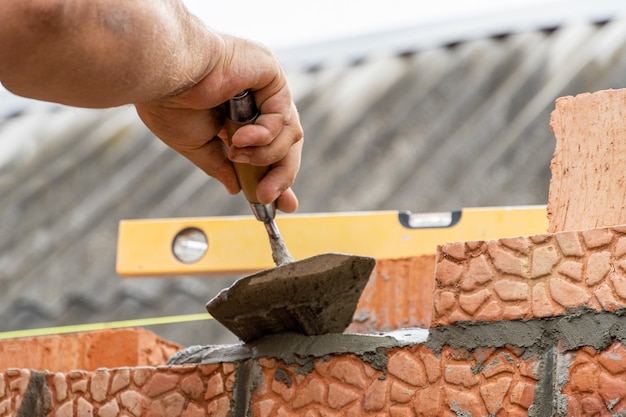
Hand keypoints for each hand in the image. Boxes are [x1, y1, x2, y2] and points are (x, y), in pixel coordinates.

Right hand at [135, 34, 302, 212]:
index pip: (271, 148)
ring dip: (265, 155)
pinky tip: (240, 138)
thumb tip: (235, 188)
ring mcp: (266, 87)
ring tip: (236, 154)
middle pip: (287, 144)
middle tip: (264, 196)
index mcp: (240, 114)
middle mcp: (258, 99)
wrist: (162, 77)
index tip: (282, 204)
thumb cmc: (170, 103)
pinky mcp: (271, 74)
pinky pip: (283, 116)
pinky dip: (265, 135)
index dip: (278, 175)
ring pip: (290, 134)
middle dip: (280, 175)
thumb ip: (220, 165)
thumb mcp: (197, 146)